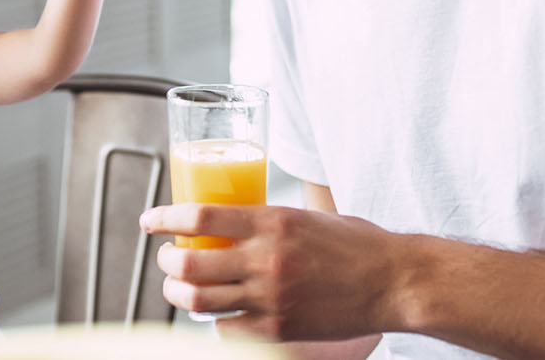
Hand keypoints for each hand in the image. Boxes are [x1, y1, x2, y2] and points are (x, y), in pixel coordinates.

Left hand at [140, 203, 404, 341]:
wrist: (394, 282)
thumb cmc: (356, 244)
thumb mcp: (308, 216)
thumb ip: (270, 221)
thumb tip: (234, 221)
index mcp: (272, 221)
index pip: (199, 215)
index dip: (164, 218)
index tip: (149, 221)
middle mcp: (265, 258)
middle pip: (188, 262)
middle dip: (166, 261)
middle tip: (166, 257)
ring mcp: (270, 297)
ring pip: (197, 300)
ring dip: (178, 292)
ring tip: (178, 286)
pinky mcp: (279, 329)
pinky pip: (225, 328)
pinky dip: (214, 321)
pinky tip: (218, 312)